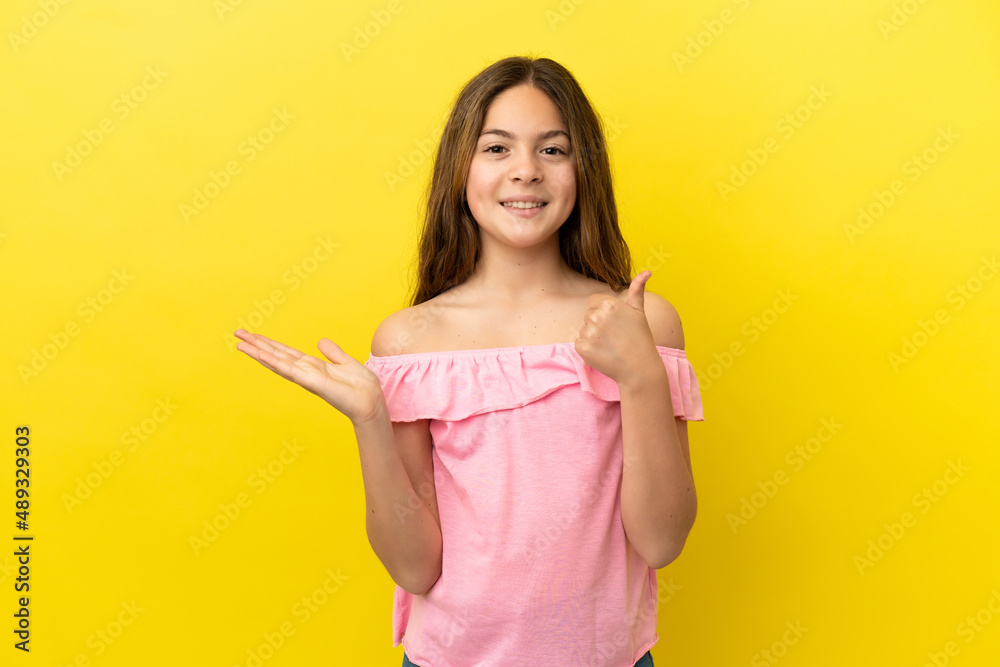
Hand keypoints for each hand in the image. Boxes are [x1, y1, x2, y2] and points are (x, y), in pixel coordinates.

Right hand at [234, 329, 385, 425]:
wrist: (371, 401)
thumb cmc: (361, 386)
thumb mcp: (346, 363)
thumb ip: (333, 353)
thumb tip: (321, 341)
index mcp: (312, 366)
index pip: (285, 352)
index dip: (269, 343)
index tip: (253, 335)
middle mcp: (305, 371)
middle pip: (276, 354)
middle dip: (257, 344)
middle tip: (237, 333)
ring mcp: (306, 377)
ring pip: (277, 361)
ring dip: (258, 351)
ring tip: (240, 342)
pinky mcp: (312, 382)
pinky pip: (289, 370)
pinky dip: (274, 362)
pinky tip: (261, 354)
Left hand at [574, 270, 659, 384]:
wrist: (639, 368)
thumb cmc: (640, 338)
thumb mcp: (639, 312)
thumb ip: (637, 290)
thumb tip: (647, 271)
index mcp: (609, 304)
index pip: (593, 302)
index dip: (603, 313)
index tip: (615, 324)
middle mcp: (597, 316)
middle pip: (587, 316)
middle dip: (597, 325)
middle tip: (614, 336)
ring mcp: (589, 333)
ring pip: (583, 329)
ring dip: (592, 337)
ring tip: (610, 345)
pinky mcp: (582, 348)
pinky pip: (578, 343)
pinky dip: (587, 349)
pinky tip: (602, 353)